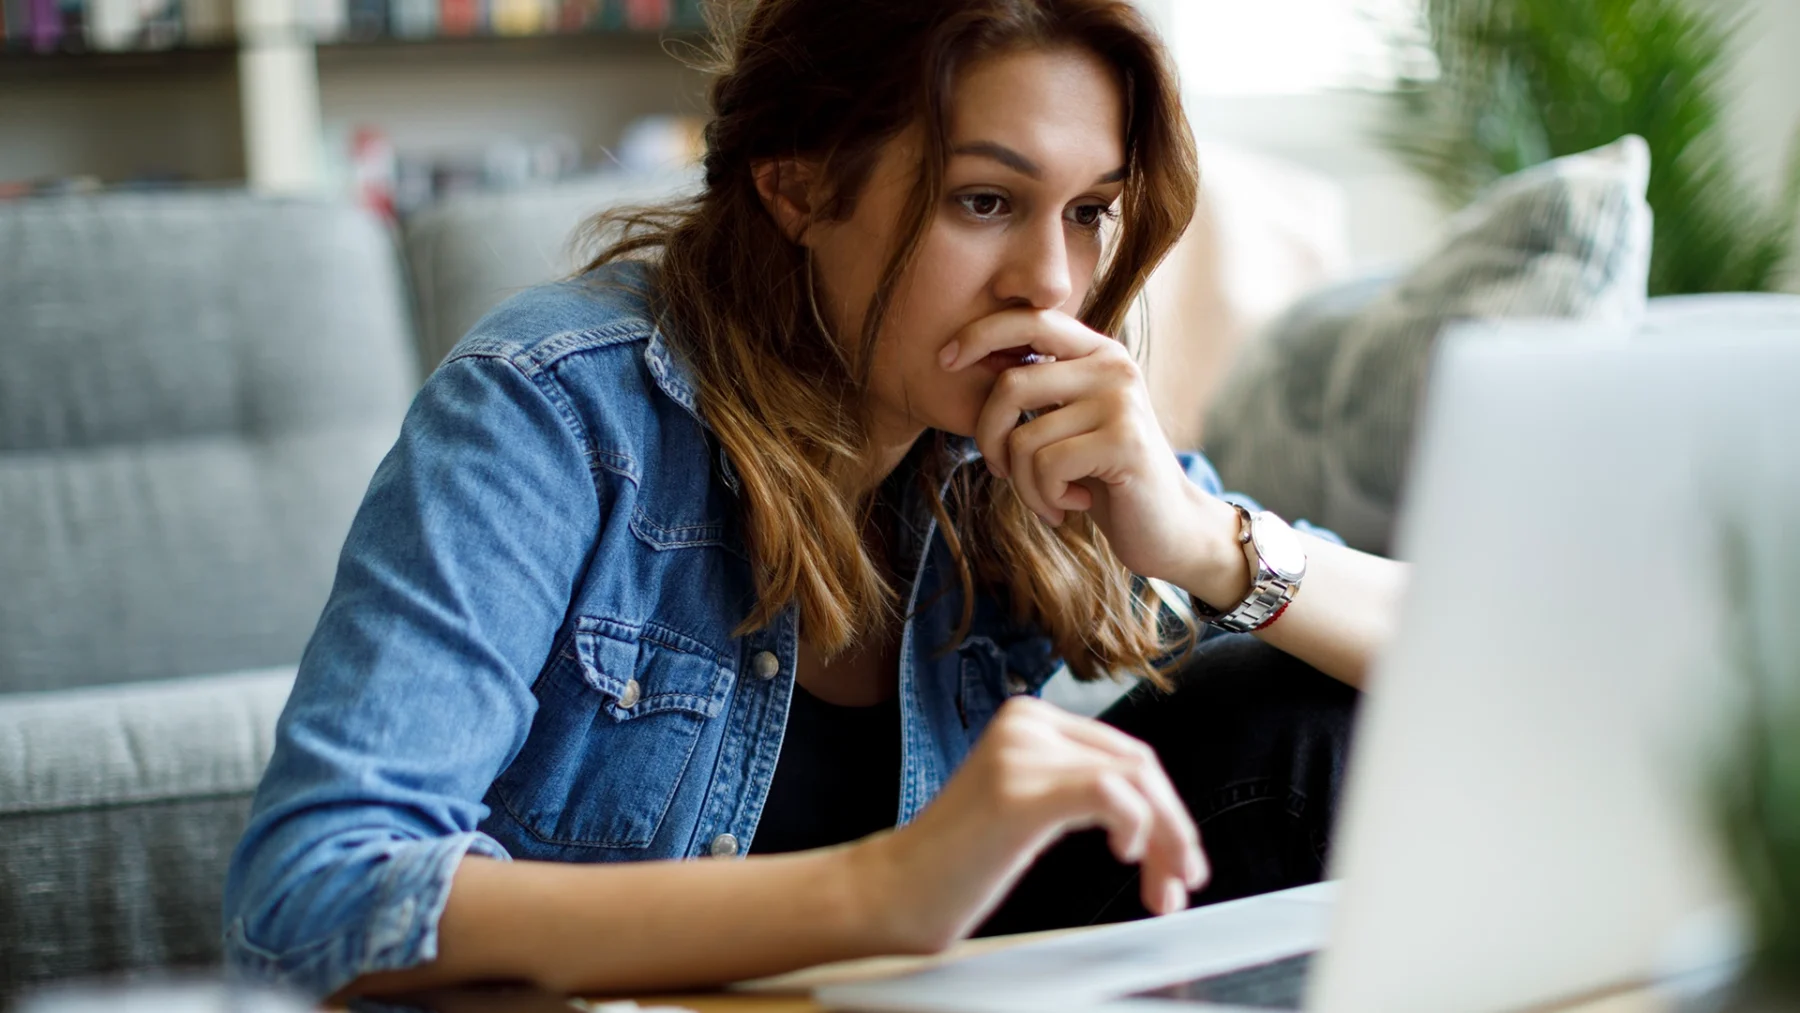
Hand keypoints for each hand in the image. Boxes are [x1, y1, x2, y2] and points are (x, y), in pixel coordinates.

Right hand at [849, 696, 1206, 952]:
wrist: (896, 892)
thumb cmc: (959, 863)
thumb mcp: (1029, 805)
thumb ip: (1079, 787)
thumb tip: (1161, 813)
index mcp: (1029, 717)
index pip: (1125, 752)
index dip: (1166, 808)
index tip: (1178, 861)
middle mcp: (1027, 722)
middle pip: (1138, 764)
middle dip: (1174, 827)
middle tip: (1182, 882)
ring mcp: (1021, 752)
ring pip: (1134, 779)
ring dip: (1165, 839)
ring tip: (1163, 888)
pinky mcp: (1021, 791)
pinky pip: (1110, 794)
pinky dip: (1136, 826)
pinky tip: (1126, 854)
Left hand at [938, 308, 1244, 600]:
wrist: (1168, 528)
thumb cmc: (1104, 477)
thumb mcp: (1068, 423)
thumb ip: (1037, 391)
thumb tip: (967, 360)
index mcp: (1096, 352)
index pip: (1029, 320)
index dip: (980, 334)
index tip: (945, 361)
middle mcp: (1112, 366)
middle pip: (1009, 386)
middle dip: (988, 438)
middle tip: (1001, 470)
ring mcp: (1121, 401)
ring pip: (1023, 439)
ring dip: (1024, 484)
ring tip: (1049, 499)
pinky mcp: (1124, 442)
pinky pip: (1046, 467)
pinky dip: (1045, 498)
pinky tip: (1072, 506)